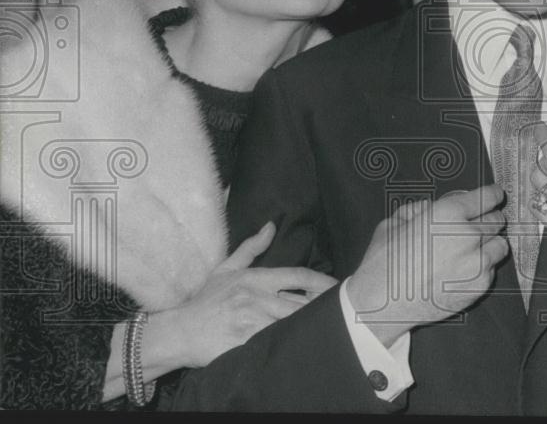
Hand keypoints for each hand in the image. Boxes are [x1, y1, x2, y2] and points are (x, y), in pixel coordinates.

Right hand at [161, 221, 338, 366]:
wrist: (179, 332)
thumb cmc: (205, 301)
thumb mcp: (226, 269)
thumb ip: (251, 248)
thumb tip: (271, 226)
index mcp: (255, 279)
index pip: (299, 276)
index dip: (323, 281)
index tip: (337, 286)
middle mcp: (257, 298)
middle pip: (302, 302)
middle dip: (323, 306)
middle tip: (343, 309)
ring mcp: (252, 321)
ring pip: (293, 322)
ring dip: (311, 325)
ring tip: (331, 326)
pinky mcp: (247, 343)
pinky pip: (277, 342)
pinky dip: (292, 342)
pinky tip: (306, 344)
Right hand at [347, 185, 507, 345]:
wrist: (381, 305)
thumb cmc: (384, 263)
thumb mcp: (394, 223)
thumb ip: (419, 209)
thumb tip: (432, 207)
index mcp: (447, 214)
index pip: (487, 197)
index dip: (493, 194)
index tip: (496, 195)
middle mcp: (467, 236)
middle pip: (497, 220)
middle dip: (490, 218)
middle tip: (481, 222)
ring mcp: (476, 263)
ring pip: (500, 245)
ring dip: (491, 243)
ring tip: (475, 247)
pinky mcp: (478, 286)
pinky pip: (492, 270)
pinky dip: (484, 267)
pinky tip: (466, 269)